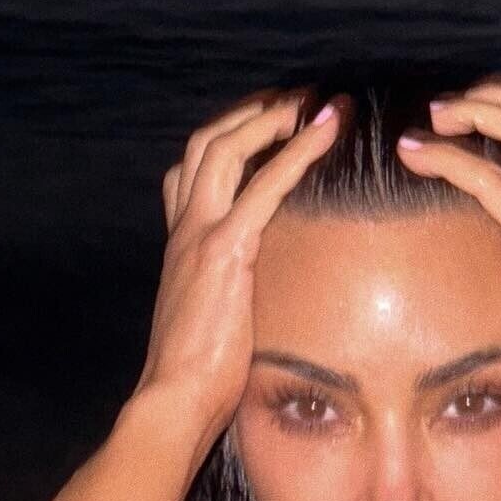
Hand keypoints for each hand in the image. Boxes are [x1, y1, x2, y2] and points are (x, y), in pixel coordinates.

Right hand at [135, 88, 342, 442]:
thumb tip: (257, 301)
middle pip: (207, 143)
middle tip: (293, 101)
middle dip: (250, 114)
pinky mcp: (224, 251)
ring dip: (272, 119)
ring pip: (227, 148)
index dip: (228, 140)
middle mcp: (185, 230)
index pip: (192, 171)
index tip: (264, 127)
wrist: (174, 399)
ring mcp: (199, 236)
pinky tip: (326, 133)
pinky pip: (264, 186)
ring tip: (313, 105)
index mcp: (180, 245)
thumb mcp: (211, 321)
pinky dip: (296, 152)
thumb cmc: (196, 378)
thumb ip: (228, 295)